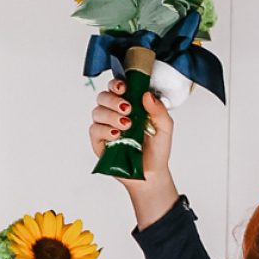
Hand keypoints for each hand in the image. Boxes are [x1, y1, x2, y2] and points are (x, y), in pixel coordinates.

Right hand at [89, 80, 178, 227]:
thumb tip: (147, 94)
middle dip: (114, 100)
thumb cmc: (157, 150)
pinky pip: (94, 129)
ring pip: (97, 111)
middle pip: (103, 96)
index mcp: (130, 106)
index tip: (124, 87)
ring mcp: (105, 127)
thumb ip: (159, 110)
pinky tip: (117, 135)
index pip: (117, 88)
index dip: (116, 84)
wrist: (151, 174)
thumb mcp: (165, 128)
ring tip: (126, 126)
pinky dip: (105, 130)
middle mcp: (115, 114)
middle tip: (127, 109)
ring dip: (111, 115)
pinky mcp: (99, 141)